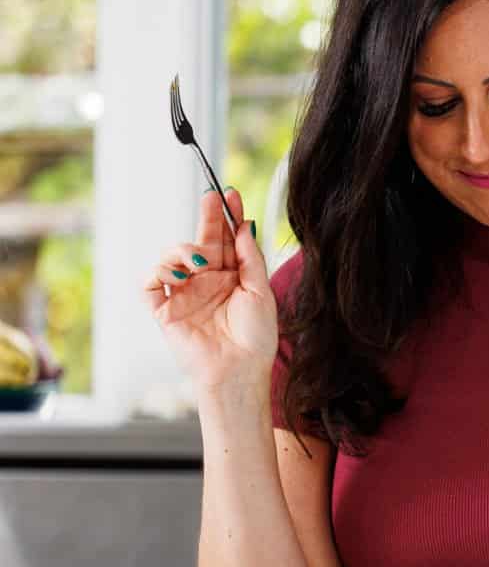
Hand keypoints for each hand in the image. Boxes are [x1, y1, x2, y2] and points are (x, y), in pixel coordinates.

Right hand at [141, 186, 277, 393]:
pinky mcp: (165, 311)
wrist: (239, 371)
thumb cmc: (255, 338)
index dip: (227, 217)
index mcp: (231, 278)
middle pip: (201, 241)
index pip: (226, 240)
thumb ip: (250, 257)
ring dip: (182, 250)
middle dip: (205, 218)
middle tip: (211, 197)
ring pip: (172, 258)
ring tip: (198, 260)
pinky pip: (150, 285)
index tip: (231, 195)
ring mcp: (184, 295)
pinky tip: (177, 276)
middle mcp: (206, 283)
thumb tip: (245, 225)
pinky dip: (159, 274)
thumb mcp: (260, 292)